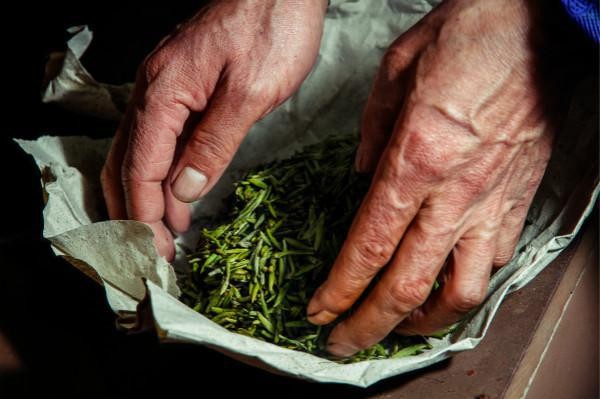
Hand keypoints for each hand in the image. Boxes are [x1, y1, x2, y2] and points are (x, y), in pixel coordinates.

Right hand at [101, 0, 326, 259]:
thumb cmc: (272, 27)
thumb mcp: (250, 92)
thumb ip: (215, 143)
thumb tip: (186, 190)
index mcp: (164, 92)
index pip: (140, 167)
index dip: (145, 214)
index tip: (157, 251)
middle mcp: (154, 90)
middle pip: (126, 162)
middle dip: (136, 211)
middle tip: (156, 251)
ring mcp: (166, 88)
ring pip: (139, 152)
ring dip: (147, 195)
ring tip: (164, 232)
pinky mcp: (184, 88)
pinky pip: (161, 138)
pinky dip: (162, 171)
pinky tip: (177, 192)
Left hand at [307, 0, 553, 356]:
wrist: (539, 23)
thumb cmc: (469, 35)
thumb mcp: (397, 70)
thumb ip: (371, 131)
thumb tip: (361, 174)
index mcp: (415, 158)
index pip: (369, 247)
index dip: (340, 290)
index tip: (320, 310)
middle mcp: (454, 193)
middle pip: (407, 286)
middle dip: (369, 325)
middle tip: (344, 343)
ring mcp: (492, 202)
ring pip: (460, 291)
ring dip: (423, 322)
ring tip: (396, 328)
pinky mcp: (520, 200)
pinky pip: (496, 263)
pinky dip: (466, 286)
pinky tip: (447, 287)